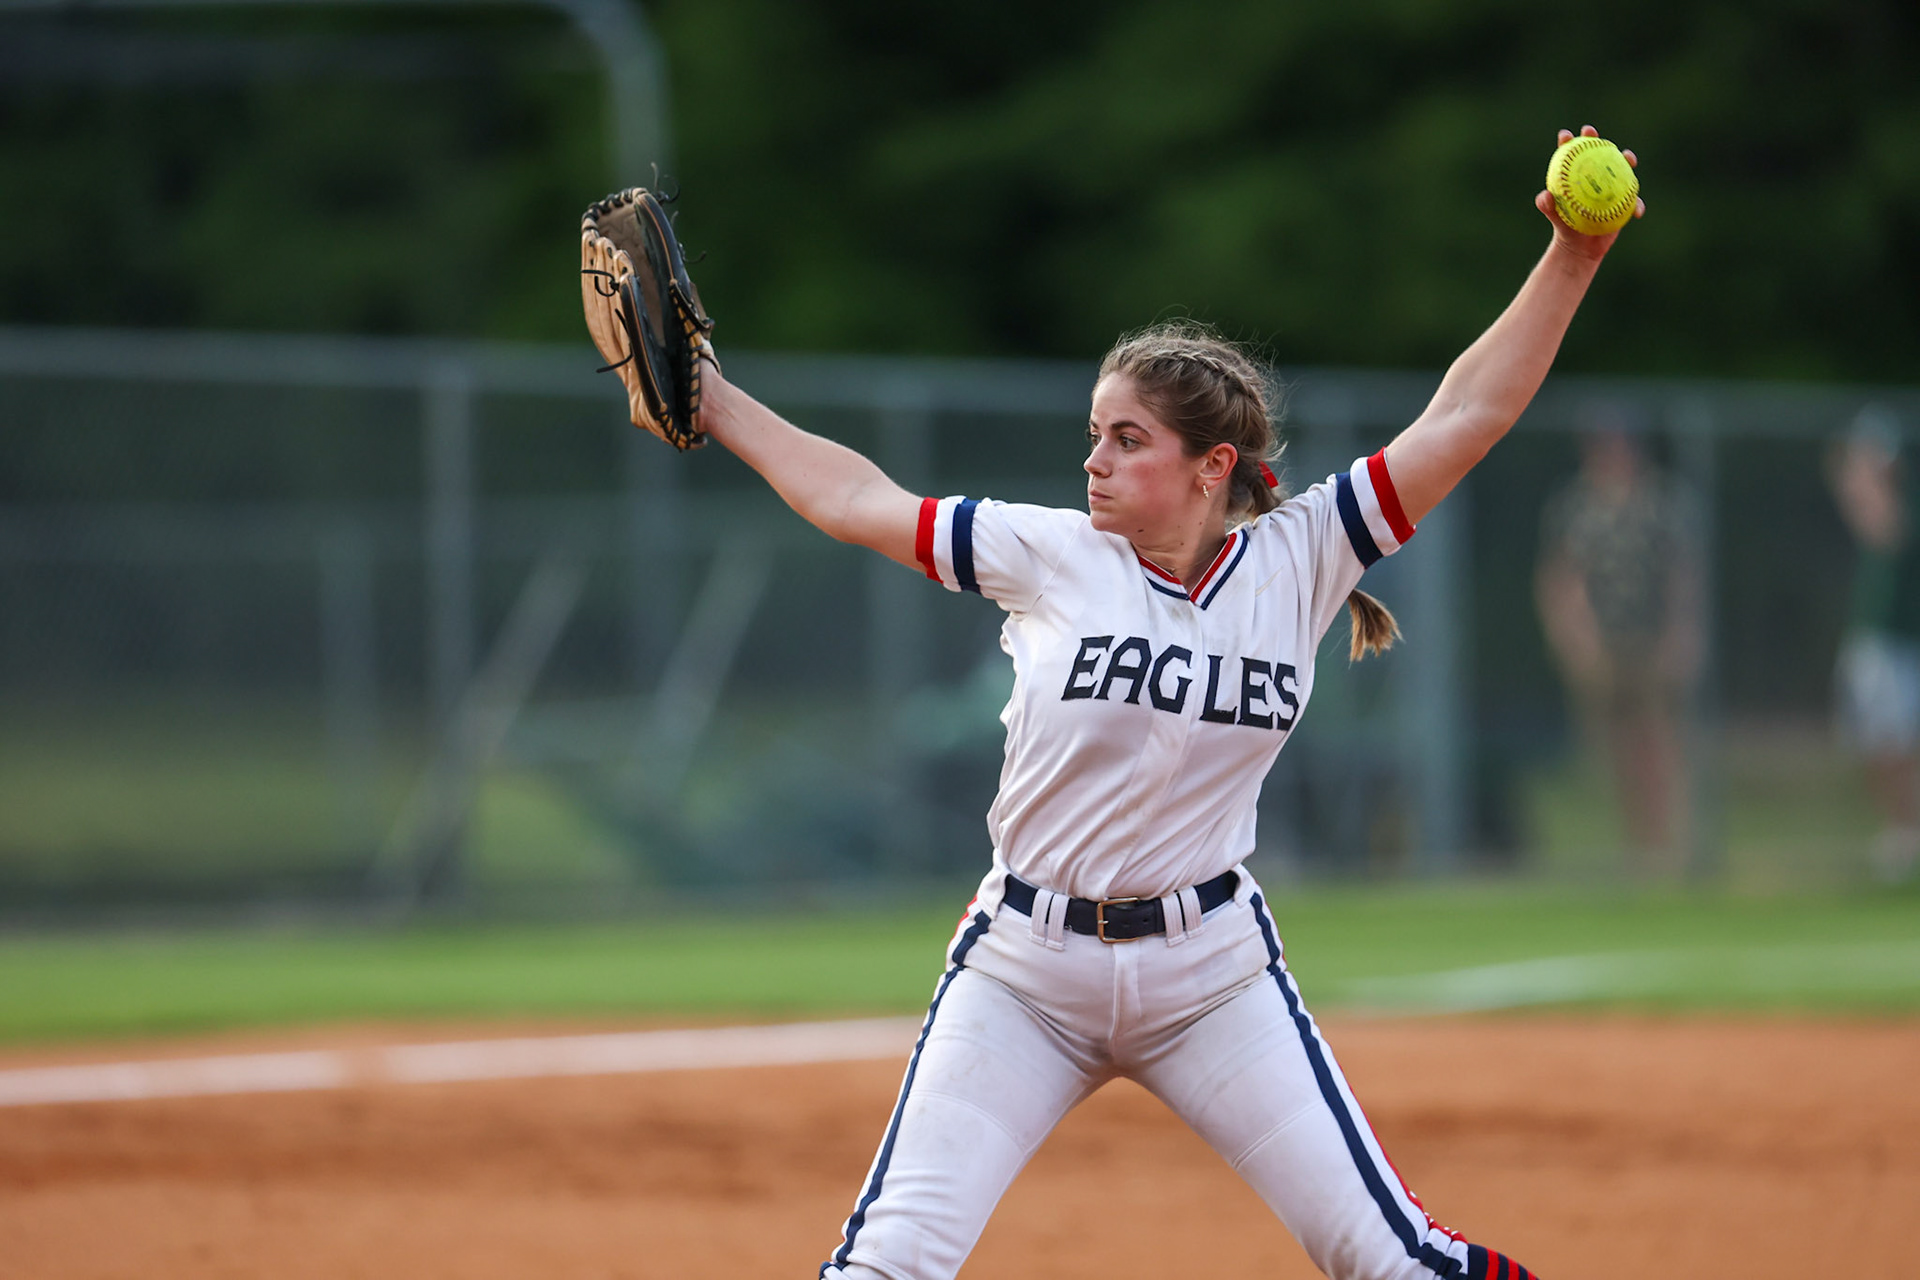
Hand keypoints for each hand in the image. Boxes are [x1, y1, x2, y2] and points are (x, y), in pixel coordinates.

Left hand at [1535, 125, 1643, 262]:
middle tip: (1592, 135)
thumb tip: (1544, 196)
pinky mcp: (1625, 200)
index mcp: (1577, 177)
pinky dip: (1637, 204)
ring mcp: (1613, 186)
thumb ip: (1548, 207)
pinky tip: (1637, 209)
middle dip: (1597, 140)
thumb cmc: (1566, 228)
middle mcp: (1596, 176)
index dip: (1569, 142)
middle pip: (1599, 153)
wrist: (1580, 245)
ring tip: (1628, 158)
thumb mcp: (1557, 219)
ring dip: (1627, 159)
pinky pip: (1634, 200)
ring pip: (1623, 169)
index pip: (1572, 156)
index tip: (1565, 136)